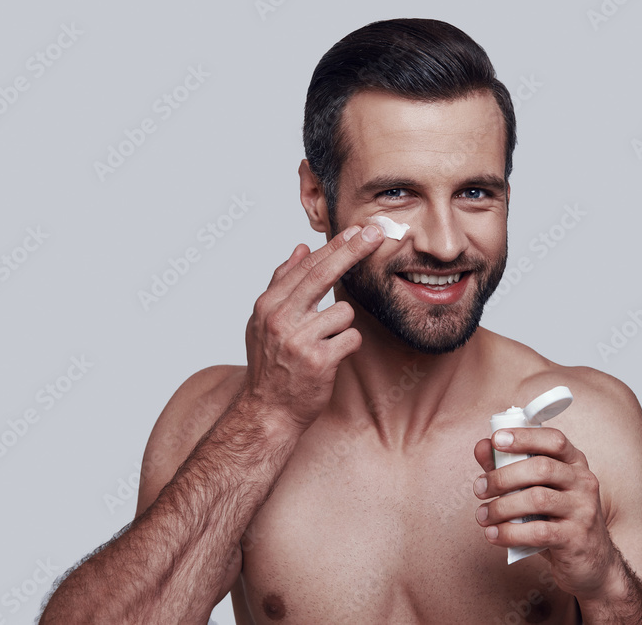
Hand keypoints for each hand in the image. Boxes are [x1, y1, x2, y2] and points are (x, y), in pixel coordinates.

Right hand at [238, 223, 384, 429]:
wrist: (267, 412)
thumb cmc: (270, 365)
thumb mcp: (264, 321)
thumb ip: (282, 282)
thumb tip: (301, 247)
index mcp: (268, 305)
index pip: (306, 266)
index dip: (335, 245)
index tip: (356, 229)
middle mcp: (280, 319)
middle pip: (323, 275)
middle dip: (352, 250)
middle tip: (377, 232)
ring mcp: (299, 339)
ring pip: (344, 312)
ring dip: (341, 327)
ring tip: (323, 345)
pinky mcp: (319, 360)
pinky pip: (351, 338)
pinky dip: (347, 346)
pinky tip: (330, 358)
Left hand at [472, 428, 625, 601]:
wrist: (591, 562)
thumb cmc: (557, 518)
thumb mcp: (537, 489)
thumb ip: (509, 466)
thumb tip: (482, 446)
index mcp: (575, 463)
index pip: (554, 439)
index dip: (524, 437)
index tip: (496, 439)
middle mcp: (583, 482)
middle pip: (541, 468)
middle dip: (503, 477)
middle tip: (479, 488)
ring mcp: (583, 510)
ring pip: (538, 499)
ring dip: (502, 507)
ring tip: (482, 515)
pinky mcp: (576, 539)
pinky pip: (538, 531)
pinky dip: (510, 532)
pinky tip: (493, 535)